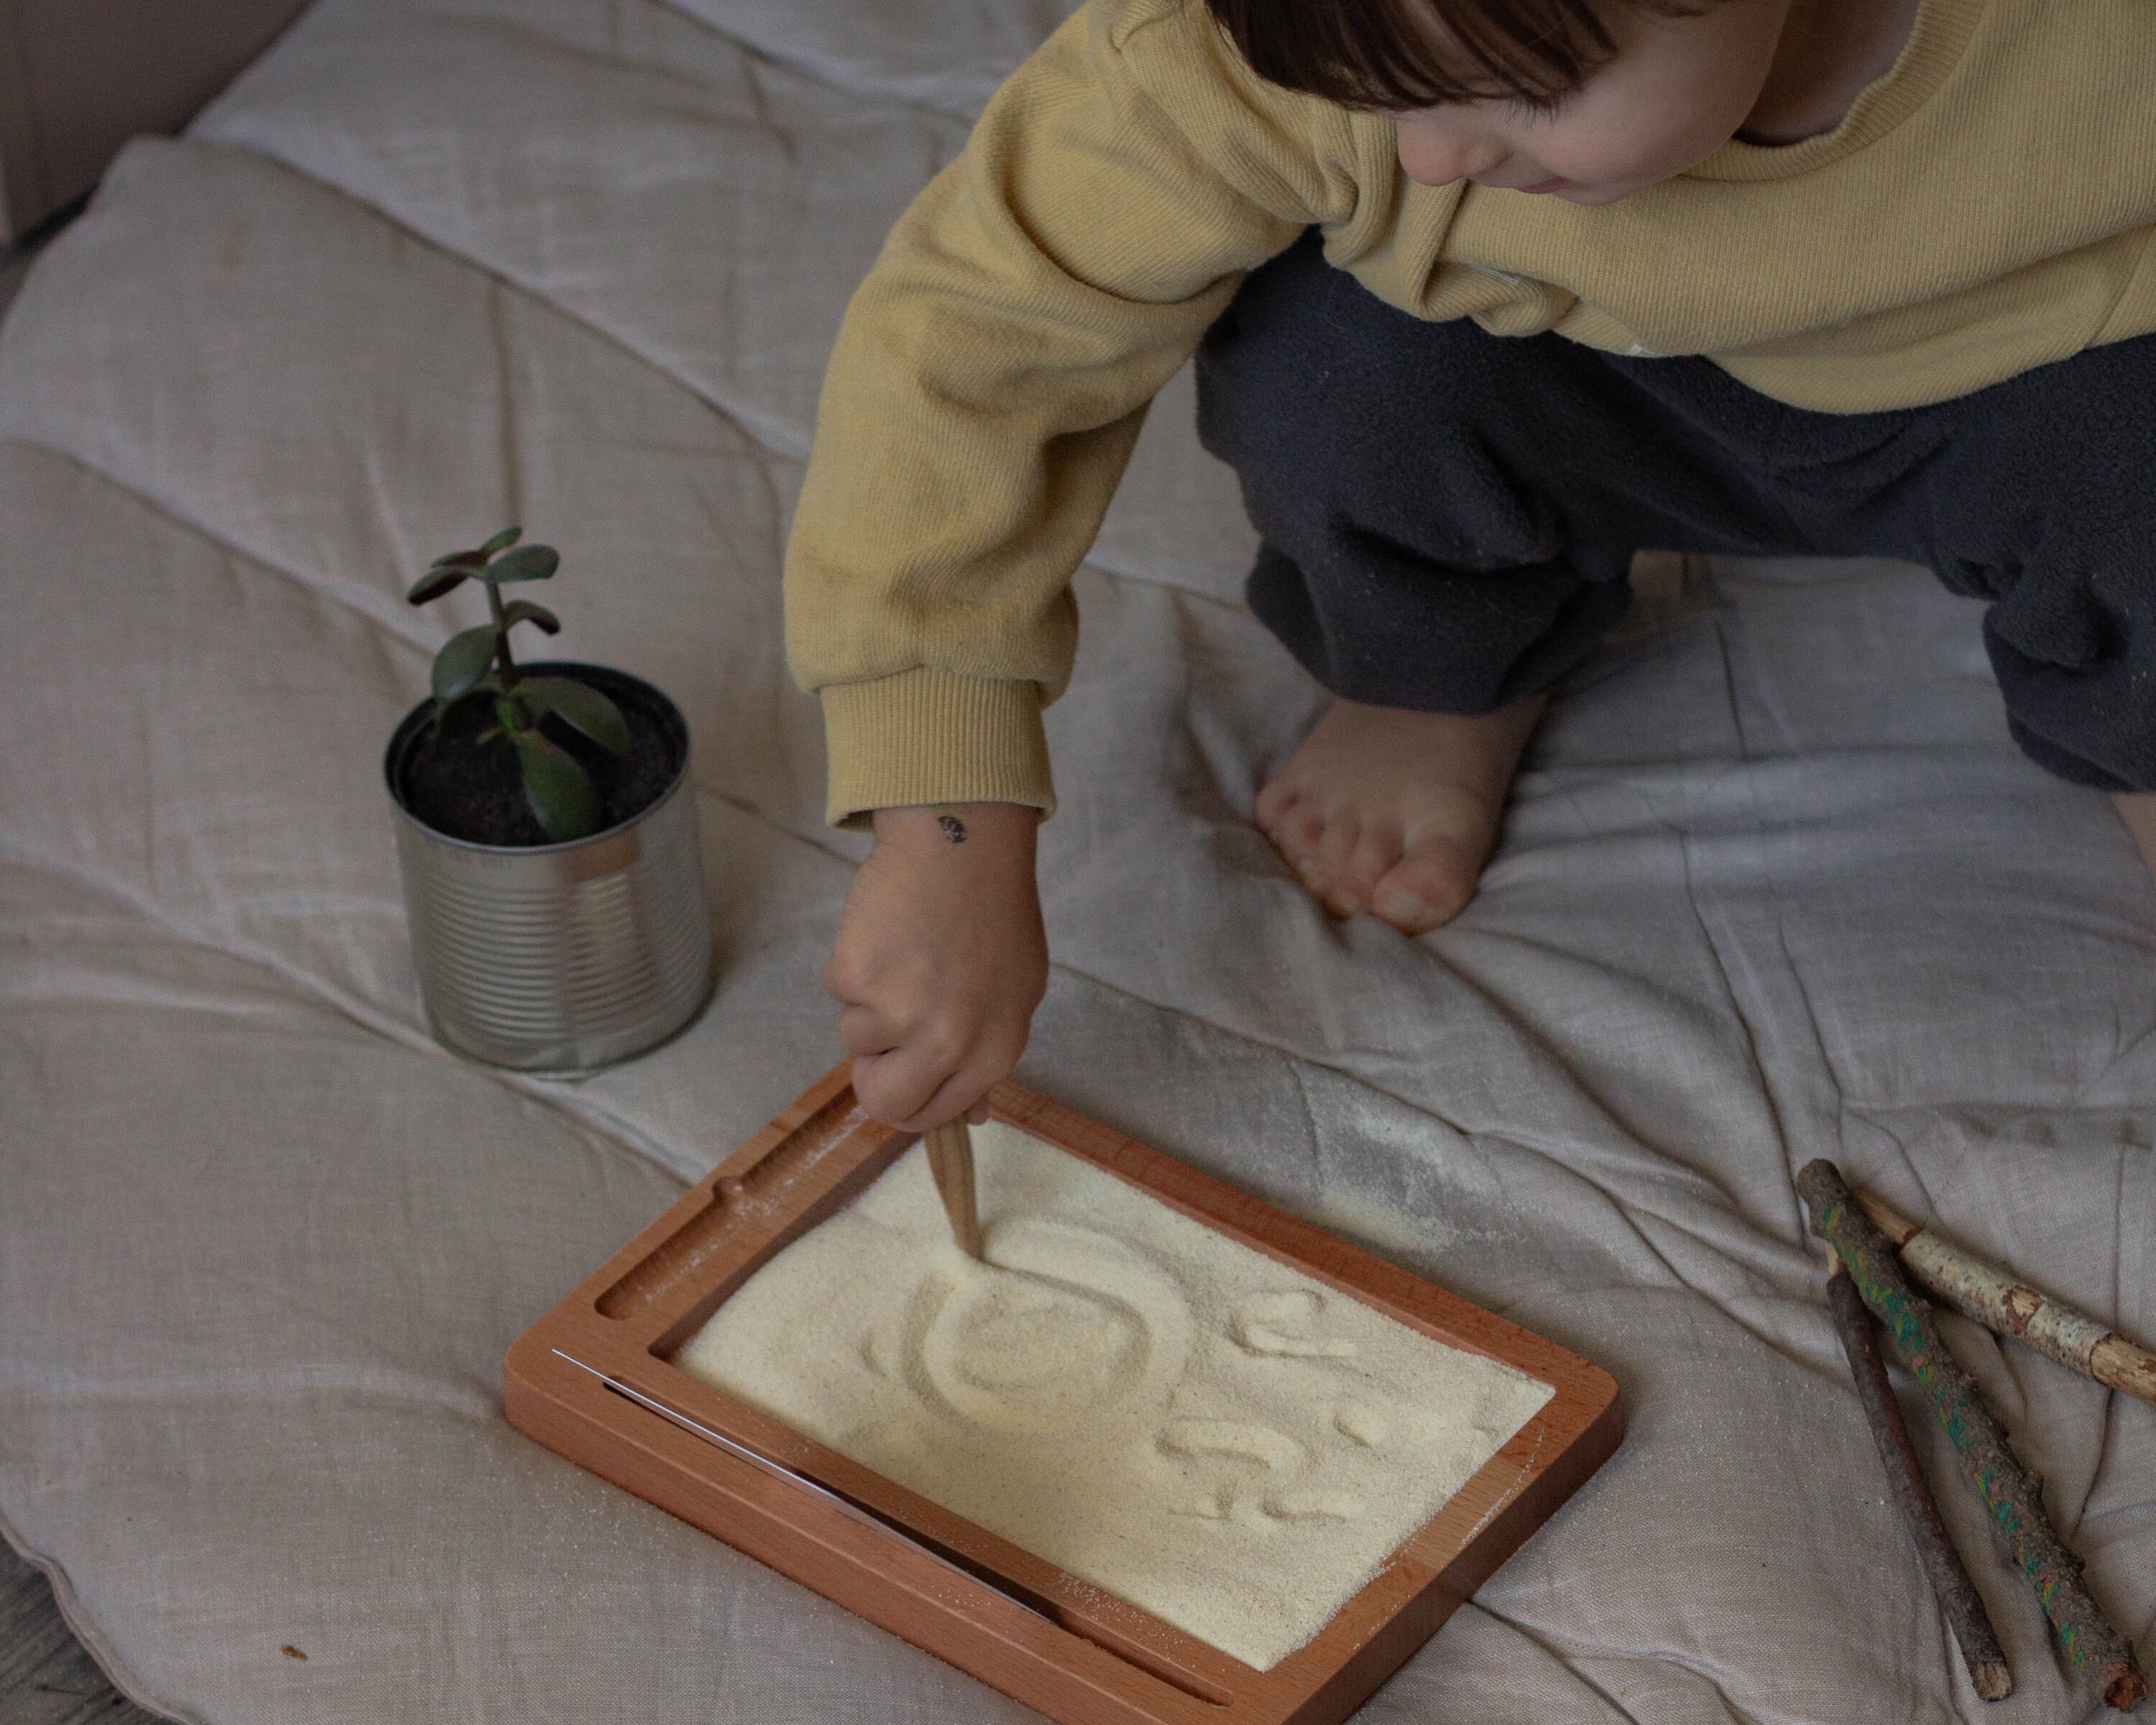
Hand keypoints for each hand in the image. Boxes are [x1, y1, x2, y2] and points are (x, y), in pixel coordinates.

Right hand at [824, 802, 1047, 1128]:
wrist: (962, 841)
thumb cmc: (991, 911)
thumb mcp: (1013, 993)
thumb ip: (986, 1054)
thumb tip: (972, 1115)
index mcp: (994, 1051)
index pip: (936, 1115)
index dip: (909, 1097)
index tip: (898, 1074)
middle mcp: (950, 1042)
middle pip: (884, 1102)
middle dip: (871, 1075)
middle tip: (882, 1029)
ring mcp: (902, 1012)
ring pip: (854, 1038)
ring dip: (867, 1000)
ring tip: (903, 951)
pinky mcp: (858, 978)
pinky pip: (838, 989)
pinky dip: (853, 962)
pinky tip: (886, 929)